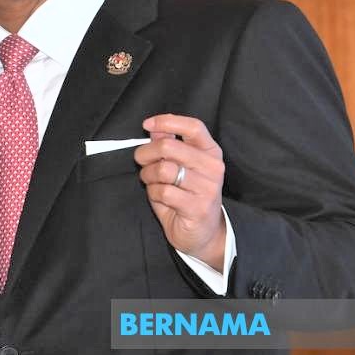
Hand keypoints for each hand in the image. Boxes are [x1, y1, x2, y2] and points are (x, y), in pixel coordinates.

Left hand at [134, 114, 225, 269]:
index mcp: (210, 152)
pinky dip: (153, 192)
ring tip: (152, 182)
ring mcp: (208, 188)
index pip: (193, 127)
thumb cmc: (187, 195)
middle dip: (146, 153)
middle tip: (142, 162)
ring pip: (163, 170)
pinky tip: (160, 197)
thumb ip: (169, 145)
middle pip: (169, 147)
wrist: (203, 233)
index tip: (147, 124)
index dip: (167, 122)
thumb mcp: (178, 166)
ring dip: (148, 176)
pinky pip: (163, 191)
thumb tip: (155, 128)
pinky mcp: (197, 207)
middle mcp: (213, 167)